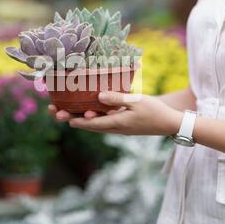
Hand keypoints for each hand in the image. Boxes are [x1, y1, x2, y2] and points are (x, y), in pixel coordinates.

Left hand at [61, 92, 182, 135]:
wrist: (169, 123)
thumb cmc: (154, 111)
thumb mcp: (137, 101)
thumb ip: (118, 99)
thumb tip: (99, 96)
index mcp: (117, 123)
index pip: (91, 124)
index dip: (75, 120)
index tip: (61, 116)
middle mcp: (114, 128)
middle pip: (88, 125)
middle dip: (71, 118)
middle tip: (55, 112)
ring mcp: (118, 127)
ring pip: (94, 124)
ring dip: (79, 118)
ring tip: (64, 112)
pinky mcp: (122, 124)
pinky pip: (102, 122)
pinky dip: (91, 117)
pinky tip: (86, 111)